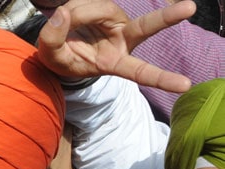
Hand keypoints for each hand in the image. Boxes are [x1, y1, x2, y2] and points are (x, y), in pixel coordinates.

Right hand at [37, 0, 195, 91]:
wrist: (59, 46)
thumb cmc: (62, 59)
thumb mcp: (54, 59)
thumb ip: (53, 40)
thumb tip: (62, 14)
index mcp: (114, 62)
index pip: (140, 72)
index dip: (161, 78)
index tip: (185, 86)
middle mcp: (122, 39)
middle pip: (145, 27)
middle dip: (166, 17)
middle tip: (189, 8)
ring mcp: (116, 21)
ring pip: (98, 8)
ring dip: (75, 13)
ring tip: (62, 24)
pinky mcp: (107, 7)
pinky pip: (88, 1)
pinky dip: (73, 7)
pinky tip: (67, 16)